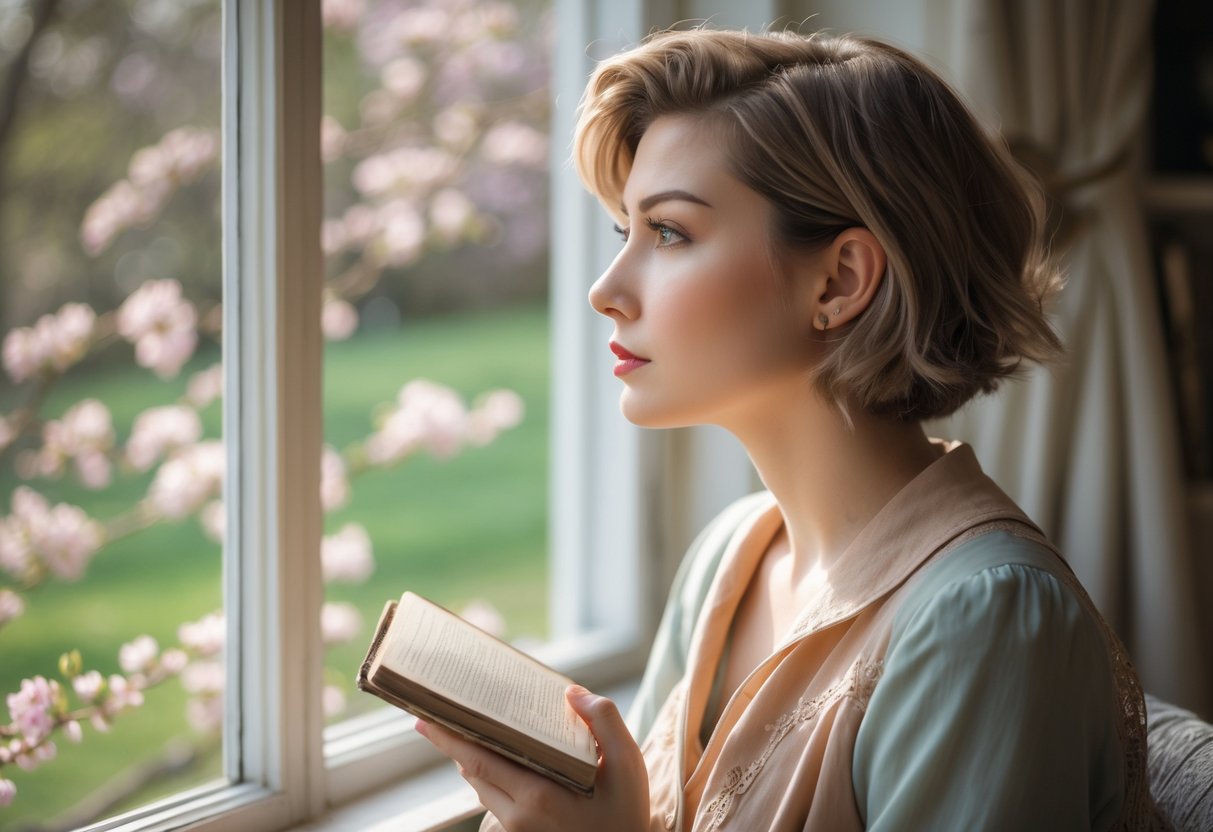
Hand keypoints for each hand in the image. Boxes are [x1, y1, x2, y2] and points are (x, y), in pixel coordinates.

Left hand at [416, 685, 649, 831]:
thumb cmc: (627, 812)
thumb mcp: (627, 761)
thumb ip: (603, 719)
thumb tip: (571, 693)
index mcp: (539, 795)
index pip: (479, 761)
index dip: (450, 739)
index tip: (425, 719)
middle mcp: (520, 815)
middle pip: (473, 773)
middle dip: (453, 743)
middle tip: (434, 715)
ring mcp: (519, 829)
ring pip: (482, 788)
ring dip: (471, 759)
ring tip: (464, 730)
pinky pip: (495, 801)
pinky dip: (489, 776)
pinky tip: (499, 757)